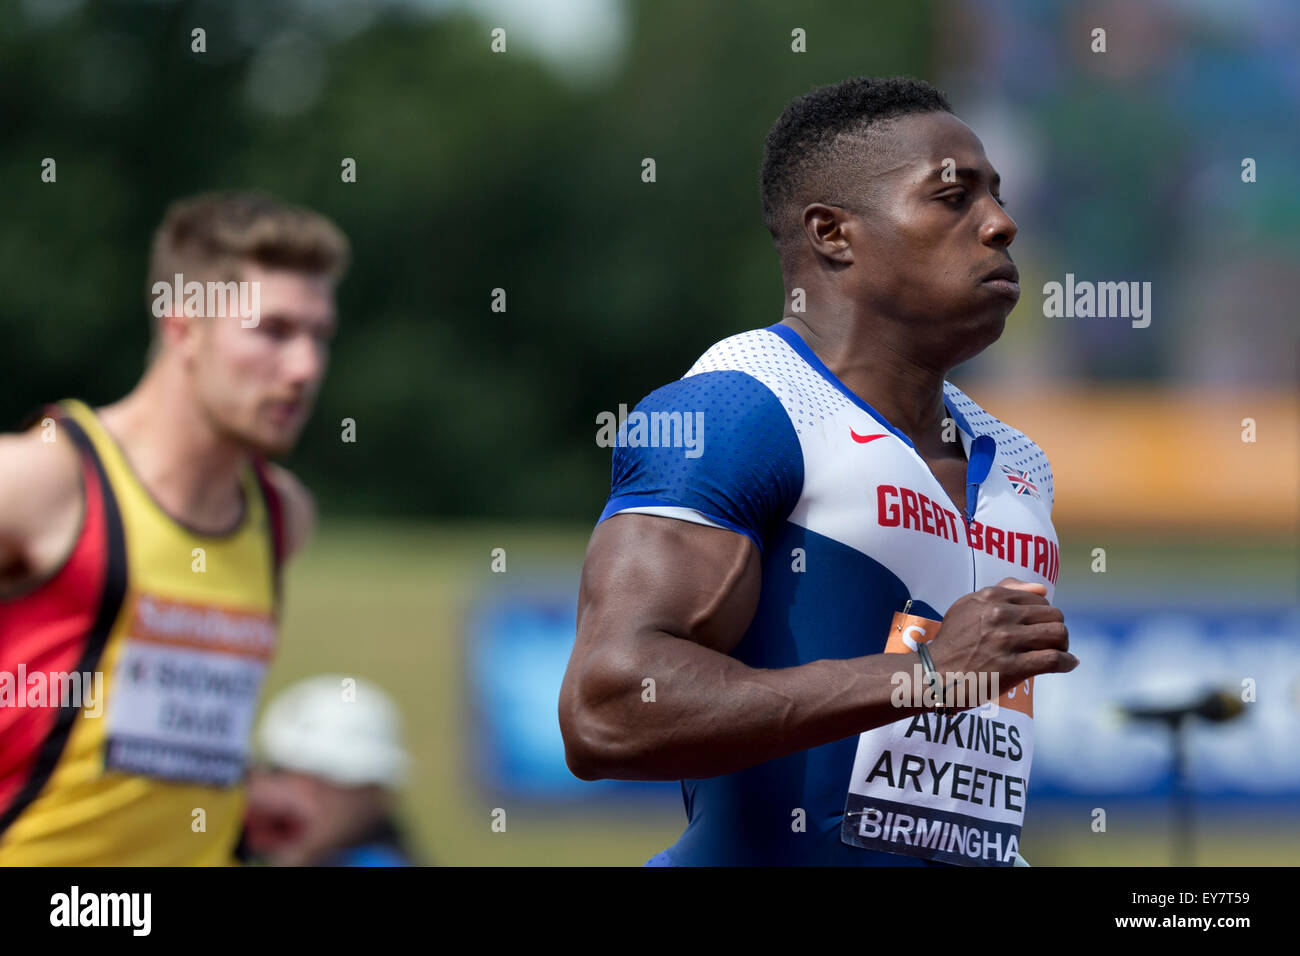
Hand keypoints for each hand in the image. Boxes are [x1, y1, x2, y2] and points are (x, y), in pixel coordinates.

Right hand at [927, 577, 1076, 708]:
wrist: (934, 674)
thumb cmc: (954, 641)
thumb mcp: (969, 605)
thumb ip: (1005, 591)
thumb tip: (1042, 588)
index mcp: (990, 597)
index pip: (1039, 599)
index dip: (1044, 614)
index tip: (1040, 627)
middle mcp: (999, 615)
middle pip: (1054, 615)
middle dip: (1057, 629)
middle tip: (1052, 642)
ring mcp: (1005, 641)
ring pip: (1058, 635)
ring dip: (1063, 645)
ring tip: (1058, 652)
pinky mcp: (1012, 667)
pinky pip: (1054, 659)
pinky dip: (1067, 662)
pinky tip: (1067, 665)